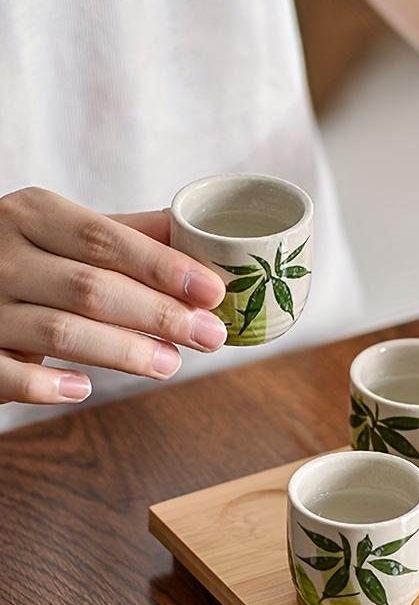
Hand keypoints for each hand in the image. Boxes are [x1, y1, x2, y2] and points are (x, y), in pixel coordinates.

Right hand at [0, 188, 226, 404]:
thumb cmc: (27, 255)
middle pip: (90, 288)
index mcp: (32, 215)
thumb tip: (200, 235)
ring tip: (171, 363)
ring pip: (59, 331)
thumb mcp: (66, 230)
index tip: (212, 291)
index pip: (104, 240)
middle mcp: (1, 256)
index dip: (162, 267)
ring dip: (124, 352)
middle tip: (209, 335)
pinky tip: (83, 389)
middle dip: (159, 314)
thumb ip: (127, 233)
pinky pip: (6, 375)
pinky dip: (46, 385)